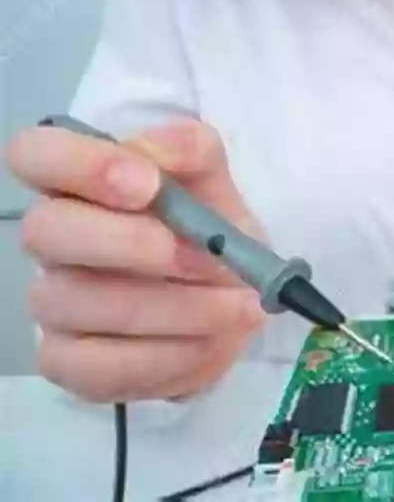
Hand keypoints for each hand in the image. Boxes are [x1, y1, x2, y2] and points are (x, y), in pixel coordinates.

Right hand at [5, 118, 266, 402]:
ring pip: (78, 303)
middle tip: (205, 257)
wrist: (235, 296)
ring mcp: (54, 303)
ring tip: (236, 304)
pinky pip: (97, 367)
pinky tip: (210, 342)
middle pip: (45, 231)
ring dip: (171, 307)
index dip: (81, 165)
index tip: (147, 184)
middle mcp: (54, 238)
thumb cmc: (212, 227)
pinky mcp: (69, 362)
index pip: (34, 153)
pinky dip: (166, 356)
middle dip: (130, 243)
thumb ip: (191, 151)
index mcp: (79, 181)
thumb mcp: (216, 181)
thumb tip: (158, 149)